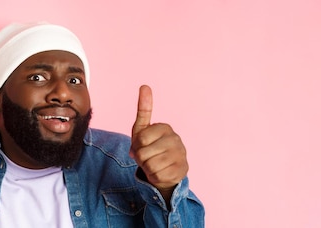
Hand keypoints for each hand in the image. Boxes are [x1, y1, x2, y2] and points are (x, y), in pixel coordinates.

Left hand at [130, 85, 187, 200]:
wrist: (164, 168)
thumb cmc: (150, 147)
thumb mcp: (142, 129)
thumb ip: (143, 109)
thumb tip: (144, 86)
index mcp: (165, 127)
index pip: (141, 139)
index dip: (137, 145)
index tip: (142, 145)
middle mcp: (175, 139)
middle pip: (144, 153)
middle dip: (141, 158)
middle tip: (148, 157)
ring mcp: (181, 154)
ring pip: (151, 166)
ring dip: (148, 168)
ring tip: (154, 164)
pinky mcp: (182, 170)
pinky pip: (158, 176)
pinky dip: (155, 177)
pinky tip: (162, 172)